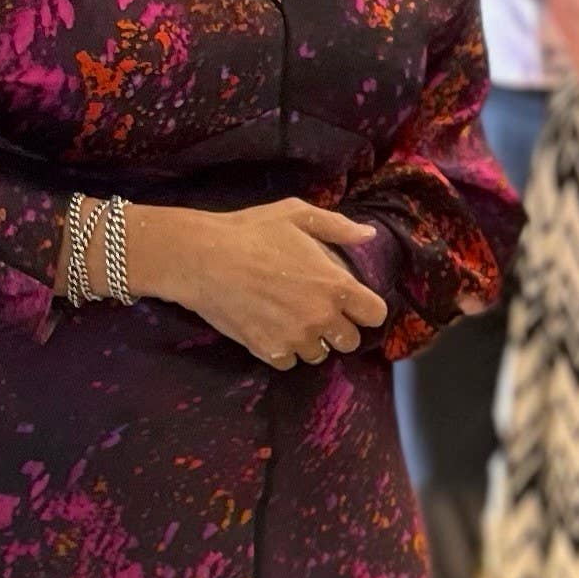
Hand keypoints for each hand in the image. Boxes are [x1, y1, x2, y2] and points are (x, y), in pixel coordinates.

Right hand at [131, 200, 391, 368]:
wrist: (202, 258)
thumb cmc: (251, 232)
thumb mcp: (297, 215)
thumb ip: (338, 227)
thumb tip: (369, 235)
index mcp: (336, 285)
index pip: (375, 314)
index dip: (366, 309)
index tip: (353, 302)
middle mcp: (321, 317)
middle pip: (351, 341)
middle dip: (339, 328)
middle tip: (318, 310)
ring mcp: (295, 338)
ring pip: (319, 354)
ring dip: (311, 340)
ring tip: (290, 317)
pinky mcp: (269, 351)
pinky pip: (290, 362)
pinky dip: (284, 350)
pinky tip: (271, 327)